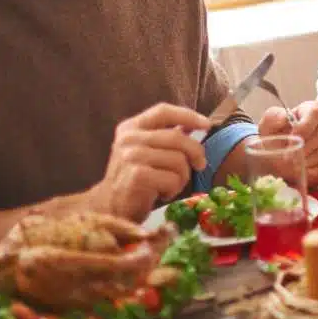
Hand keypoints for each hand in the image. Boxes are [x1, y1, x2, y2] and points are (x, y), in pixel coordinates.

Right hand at [89, 103, 209, 220]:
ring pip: (178, 160)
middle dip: (196, 152)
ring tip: (171, 185)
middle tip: (200, 165)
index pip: (163, 111)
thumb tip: (196, 125)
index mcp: (131, 127)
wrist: (110, 207)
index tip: (207, 125)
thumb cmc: (135, 178)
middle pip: (177, 138)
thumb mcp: (147, 151)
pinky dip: (174, 189)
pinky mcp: (137, 176)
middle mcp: (128, 138)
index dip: (188, 116)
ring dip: (182, 177)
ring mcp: (131, 157)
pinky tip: (162, 193)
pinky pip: (172, 179)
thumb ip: (167, 137)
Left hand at [258, 102, 317, 186]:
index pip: (315, 113)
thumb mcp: (268, 124)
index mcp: (311, 109)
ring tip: (297, 169)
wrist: (282, 153)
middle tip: (292, 161)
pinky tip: (308, 175)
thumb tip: (284, 118)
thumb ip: (274, 118)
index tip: (290, 142)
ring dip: (313, 162)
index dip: (304, 128)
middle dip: (307, 149)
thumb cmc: (277, 137)